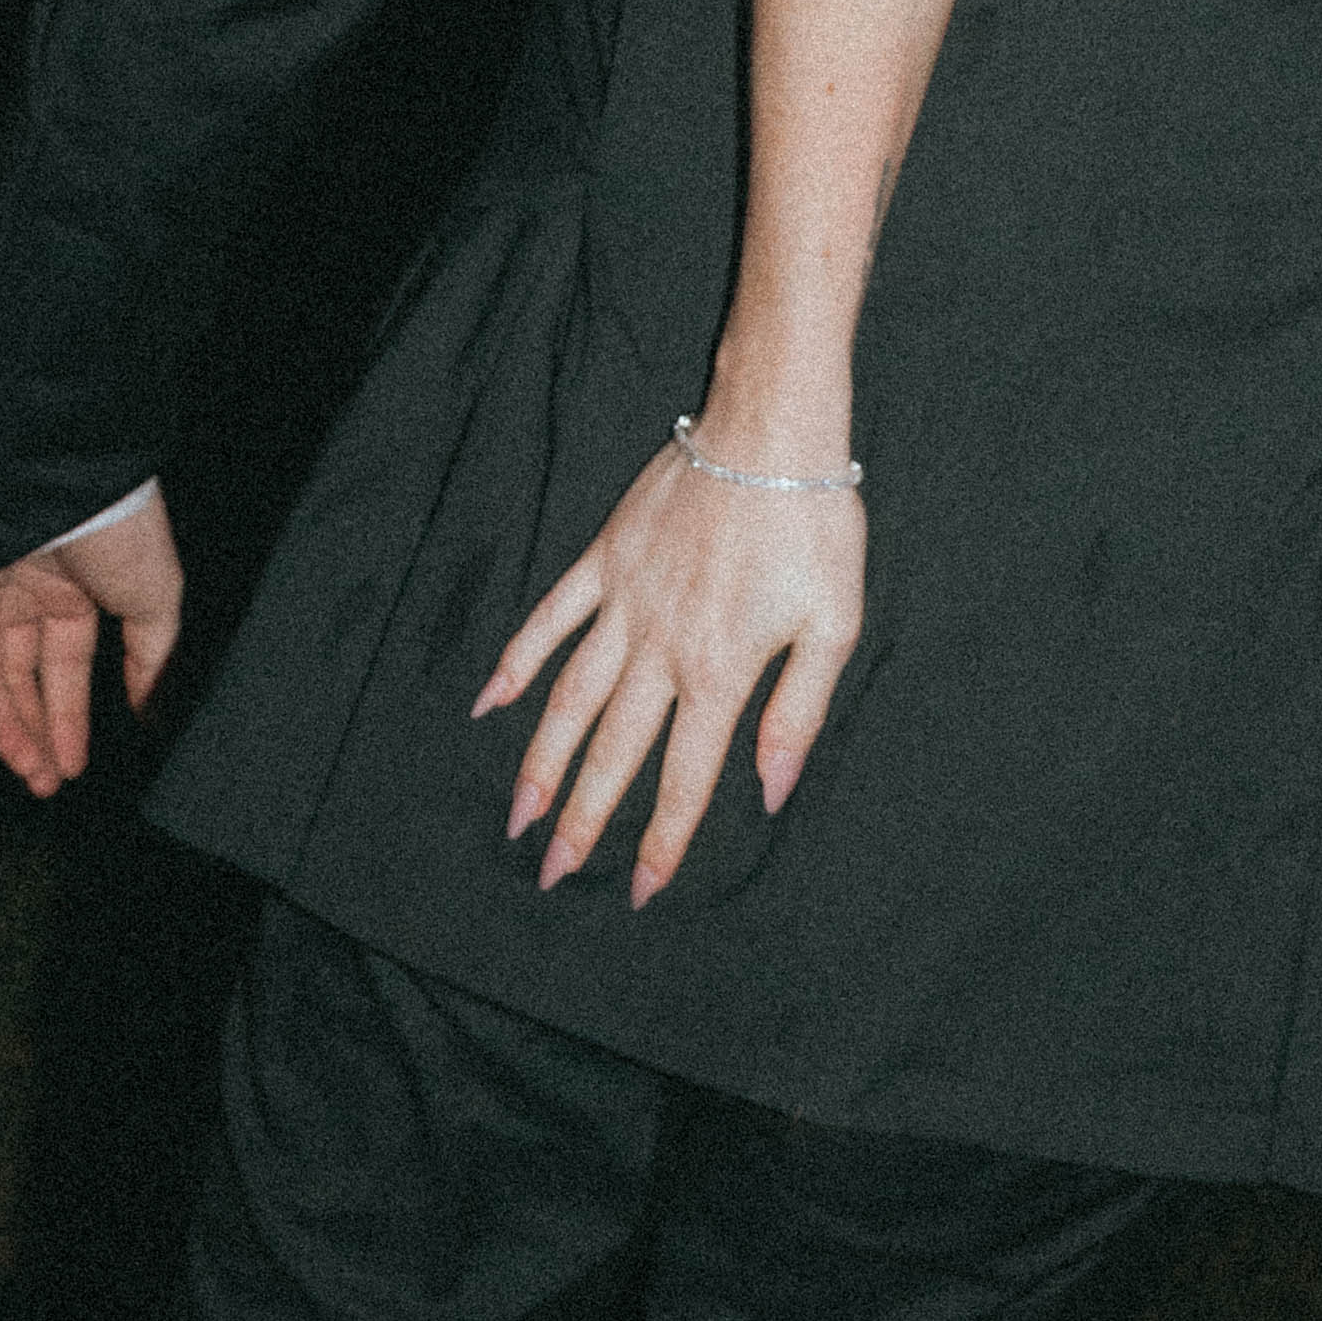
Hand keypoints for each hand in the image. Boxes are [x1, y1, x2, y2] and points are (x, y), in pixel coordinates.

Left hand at [0, 482, 185, 797]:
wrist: (72, 487)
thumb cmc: (124, 535)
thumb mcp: (158, 599)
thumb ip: (153, 655)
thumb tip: (149, 708)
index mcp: (76, 591)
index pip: (64, 668)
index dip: (68, 718)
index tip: (74, 766)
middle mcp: (28, 594)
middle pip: (20, 679)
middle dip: (34, 733)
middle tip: (44, 784)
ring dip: (3, 726)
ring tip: (24, 771)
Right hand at [475, 440, 863, 907]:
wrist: (770, 429)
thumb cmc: (813, 526)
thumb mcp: (834, 625)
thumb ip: (797, 712)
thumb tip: (771, 791)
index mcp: (720, 671)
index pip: (685, 778)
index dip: (662, 840)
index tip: (639, 891)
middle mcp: (661, 648)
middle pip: (614, 751)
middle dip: (584, 821)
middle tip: (553, 875)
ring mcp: (624, 602)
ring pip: (569, 697)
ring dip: (540, 760)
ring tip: (519, 815)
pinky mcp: (605, 560)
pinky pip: (549, 619)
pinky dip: (516, 661)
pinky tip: (488, 702)